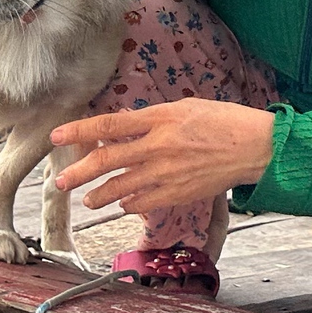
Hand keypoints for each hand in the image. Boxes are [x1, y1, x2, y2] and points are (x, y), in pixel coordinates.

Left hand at [51, 99, 276, 217]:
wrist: (254, 146)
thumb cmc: (223, 121)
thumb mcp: (185, 108)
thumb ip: (152, 119)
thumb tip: (123, 125)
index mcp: (159, 119)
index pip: (108, 125)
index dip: (79, 130)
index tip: (57, 135)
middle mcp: (158, 146)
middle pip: (107, 160)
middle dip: (78, 172)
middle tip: (60, 182)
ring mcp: (167, 173)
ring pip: (120, 187)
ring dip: (99, 195)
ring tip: (87, 199)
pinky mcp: (178, 193)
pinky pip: (143, 203)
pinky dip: (129, 204)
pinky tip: (122, 204)